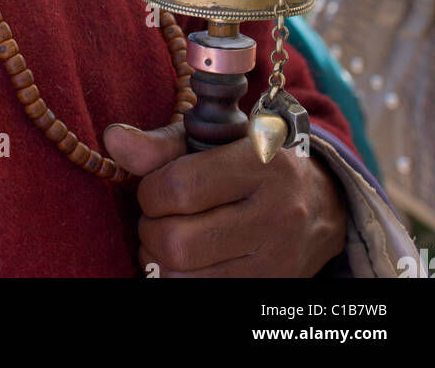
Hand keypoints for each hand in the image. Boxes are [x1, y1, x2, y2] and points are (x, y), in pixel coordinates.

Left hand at [104, 121, 346, 277]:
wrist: (321, 203)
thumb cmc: (251, 160)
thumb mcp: (213, 139)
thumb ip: (161, 144)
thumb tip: (113, 140)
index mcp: (262, 162)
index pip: (180, 188)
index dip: (150, 191)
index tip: (154, 187)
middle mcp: (276, 214)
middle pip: (178, 242)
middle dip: (150, 230)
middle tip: (156, 216)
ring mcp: (276, 260)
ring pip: (185, 279)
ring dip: (160, 261)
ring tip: (168, 237)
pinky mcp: (272, 288)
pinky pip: (203, 295)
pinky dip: (180, 280)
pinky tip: (186, 261)